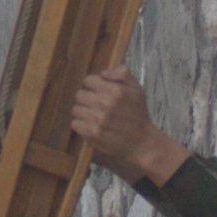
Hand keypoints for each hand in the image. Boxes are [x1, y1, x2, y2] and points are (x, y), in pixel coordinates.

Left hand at [67, 66, 188, 185]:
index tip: (99, 92)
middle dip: (87, 99)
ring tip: (95, 117)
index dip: (93, 85)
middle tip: (97, 106)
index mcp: (115, 90)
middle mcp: (105, 104)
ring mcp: (97, 120)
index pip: (88, 80)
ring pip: (76, 109)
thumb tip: (102, 73)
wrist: (141, 142)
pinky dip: (81, 125)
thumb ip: (122, 73)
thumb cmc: (138, 114)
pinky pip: (75, 124)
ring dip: (84, 112)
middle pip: (79, 94)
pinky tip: (92, 126)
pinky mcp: (91, 134)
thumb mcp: (136, 89)